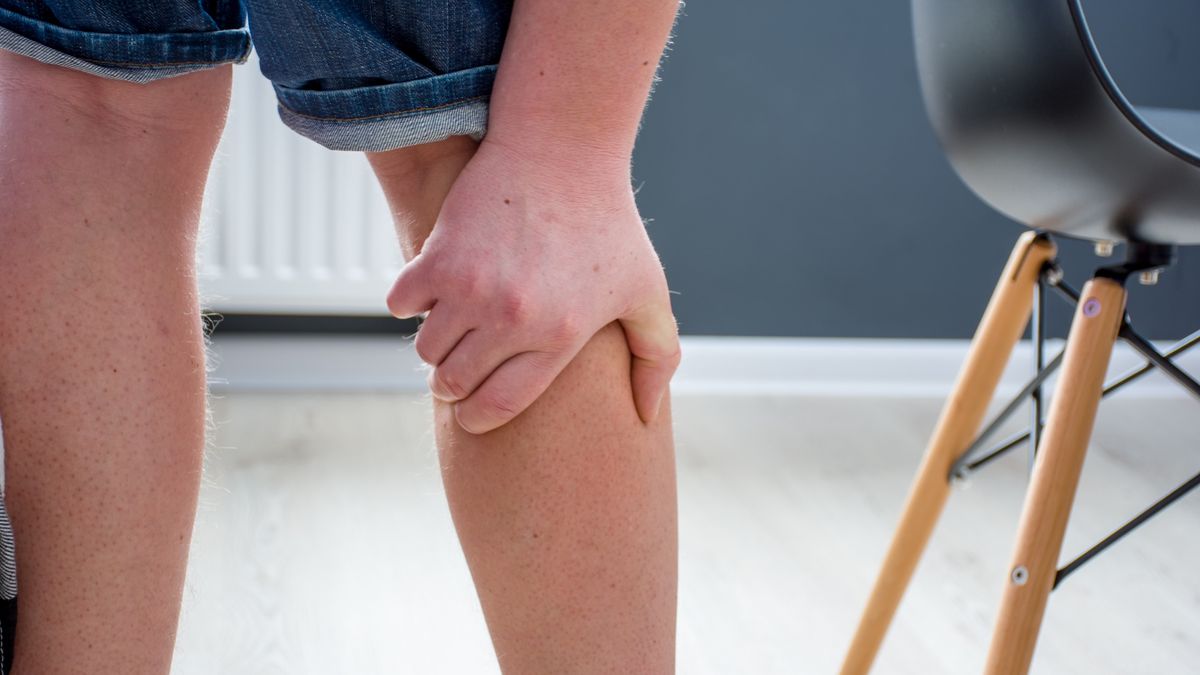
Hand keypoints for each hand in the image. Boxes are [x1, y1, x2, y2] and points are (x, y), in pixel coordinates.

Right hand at [386, 139, 679, 433]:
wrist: (563, 149)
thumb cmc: (610, 223)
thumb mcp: (648, 291)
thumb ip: (656, 358)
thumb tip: (647, 416)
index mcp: (561, 336)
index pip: (499, 405)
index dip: (479, 417)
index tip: (473, 415)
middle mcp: (514, 318)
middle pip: (456, 381)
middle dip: (453, 385)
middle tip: (458, 372)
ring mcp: (472, 288)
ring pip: (426, 349)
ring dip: (434, 346)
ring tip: (449, 333)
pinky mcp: (439, 255)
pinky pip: (400, 303)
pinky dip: (408, 302)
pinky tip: (431, 292)